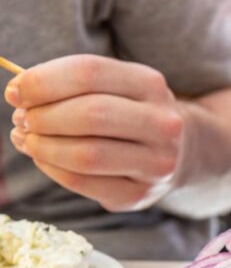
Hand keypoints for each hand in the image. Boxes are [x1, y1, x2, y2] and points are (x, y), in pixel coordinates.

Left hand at [4, 55, 183, 211]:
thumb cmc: (129, 113)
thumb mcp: (114, 86)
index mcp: (150, 84)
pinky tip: (44, 159)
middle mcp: (163, 123)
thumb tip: (20, 94)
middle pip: (91, 114)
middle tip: (23, 119)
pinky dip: (51, 169)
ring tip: (27, 139)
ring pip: (86, 155)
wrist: (177, 151)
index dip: (43, 82)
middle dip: (43, 117)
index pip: (89, 73)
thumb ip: (71, 84)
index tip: (16, 92)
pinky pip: (83, 183)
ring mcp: (156, 163)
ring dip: (43, 147)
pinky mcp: (139, 194)